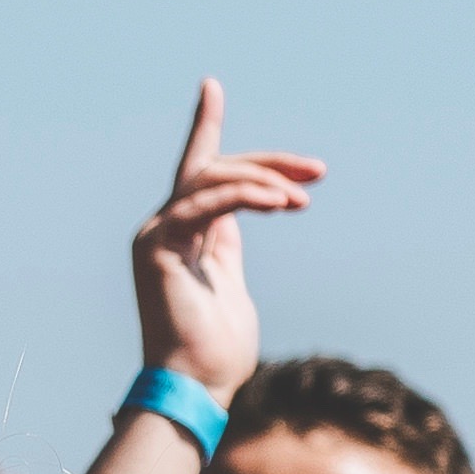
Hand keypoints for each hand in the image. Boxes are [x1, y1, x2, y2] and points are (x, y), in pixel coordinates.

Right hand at [129, 79, 321, 405]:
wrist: (196, 387)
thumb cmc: (217, 352)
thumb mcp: (231, 286)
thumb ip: (229, 249)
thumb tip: (241, 221)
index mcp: (180, 235)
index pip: (197, 171)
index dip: (206, 126)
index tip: (211, 86)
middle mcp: (162, 228)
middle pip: (214, 169)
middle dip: (270, 163)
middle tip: (318, 170)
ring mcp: (157, 235)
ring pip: (211, 179)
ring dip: (264, 181)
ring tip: (302, 198)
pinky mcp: (160, 247)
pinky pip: (205, 202)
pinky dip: (245, 195)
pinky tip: (281, 203)